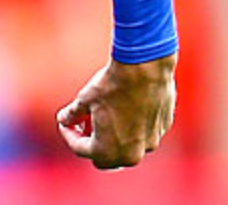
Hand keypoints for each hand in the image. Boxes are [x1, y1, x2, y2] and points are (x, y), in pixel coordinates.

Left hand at [56, 52, 176, 168]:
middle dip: (92, 143)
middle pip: (105, 158)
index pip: (80, 149)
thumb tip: (64, 119)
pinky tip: (124, 107)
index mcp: (107, 150)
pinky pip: (143, 134)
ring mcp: (151, 142)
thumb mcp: (84, 99)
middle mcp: (132, 154)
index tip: (64, 122)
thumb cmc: (111, 85)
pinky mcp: (163, 129)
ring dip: (113, 136)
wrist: (144, 68)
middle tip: (83, 124)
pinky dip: (131, 127)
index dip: (69, 135)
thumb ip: (72, 114)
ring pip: (127, 147)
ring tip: (102, 114)